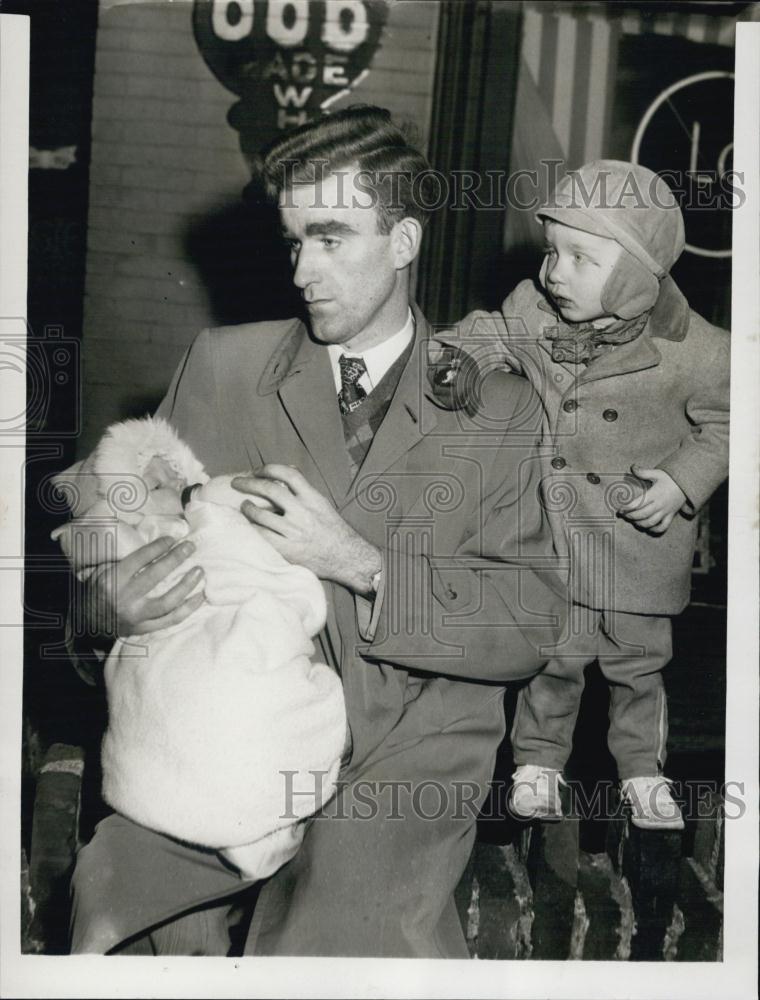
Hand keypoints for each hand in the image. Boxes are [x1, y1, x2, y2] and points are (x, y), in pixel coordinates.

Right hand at [83, 536, 204, 638]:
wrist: (86, 624)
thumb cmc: (97, 591)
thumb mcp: (100, 571)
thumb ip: (122, 560)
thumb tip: (150, 544)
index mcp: (112, 580)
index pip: (139, 559)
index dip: (158, 547)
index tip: (172, 539)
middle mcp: (124, 599)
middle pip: (155, 576)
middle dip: (175, 559)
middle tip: (190, 547)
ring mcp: (136, 616)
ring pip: (167, 602)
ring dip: (186, 585)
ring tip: (199, 571)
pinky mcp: (144, 629)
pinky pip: (171, 620)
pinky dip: (188, 609)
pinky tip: (200, 596)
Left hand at [232, 465, 380, 593]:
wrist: (347, 557)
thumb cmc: (333, 530)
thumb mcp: (323, 504)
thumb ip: (305, 490)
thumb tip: (287, 472)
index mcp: (313, 498)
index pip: (289, 474)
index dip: (269, 469)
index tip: (257, 470)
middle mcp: (303, 512)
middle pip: (270, 490)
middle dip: (249, 483)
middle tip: (236, 483)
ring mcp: (293, 532)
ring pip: (260, 515)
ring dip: (247, 508)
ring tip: (244, 506)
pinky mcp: (287, 550)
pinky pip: (262, 536)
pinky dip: (252, 529)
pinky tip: (248, 527)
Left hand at [618, 466, 686, 534]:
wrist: (688, 483)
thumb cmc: (670, 478)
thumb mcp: (657, 473)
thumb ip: (643, 472)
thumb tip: (632, 467)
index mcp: (655, 494)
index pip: (638, 503)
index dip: (627, 507)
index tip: (619, 509)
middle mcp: (660, 504)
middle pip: (642, 514)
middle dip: (630, 516)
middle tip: (623, 515)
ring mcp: (666, 511)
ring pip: (651, 522)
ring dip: (640, 524)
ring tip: (633, 520)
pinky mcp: (671, 516)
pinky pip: (663, 527)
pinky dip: (654, 530)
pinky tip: (647, 527)